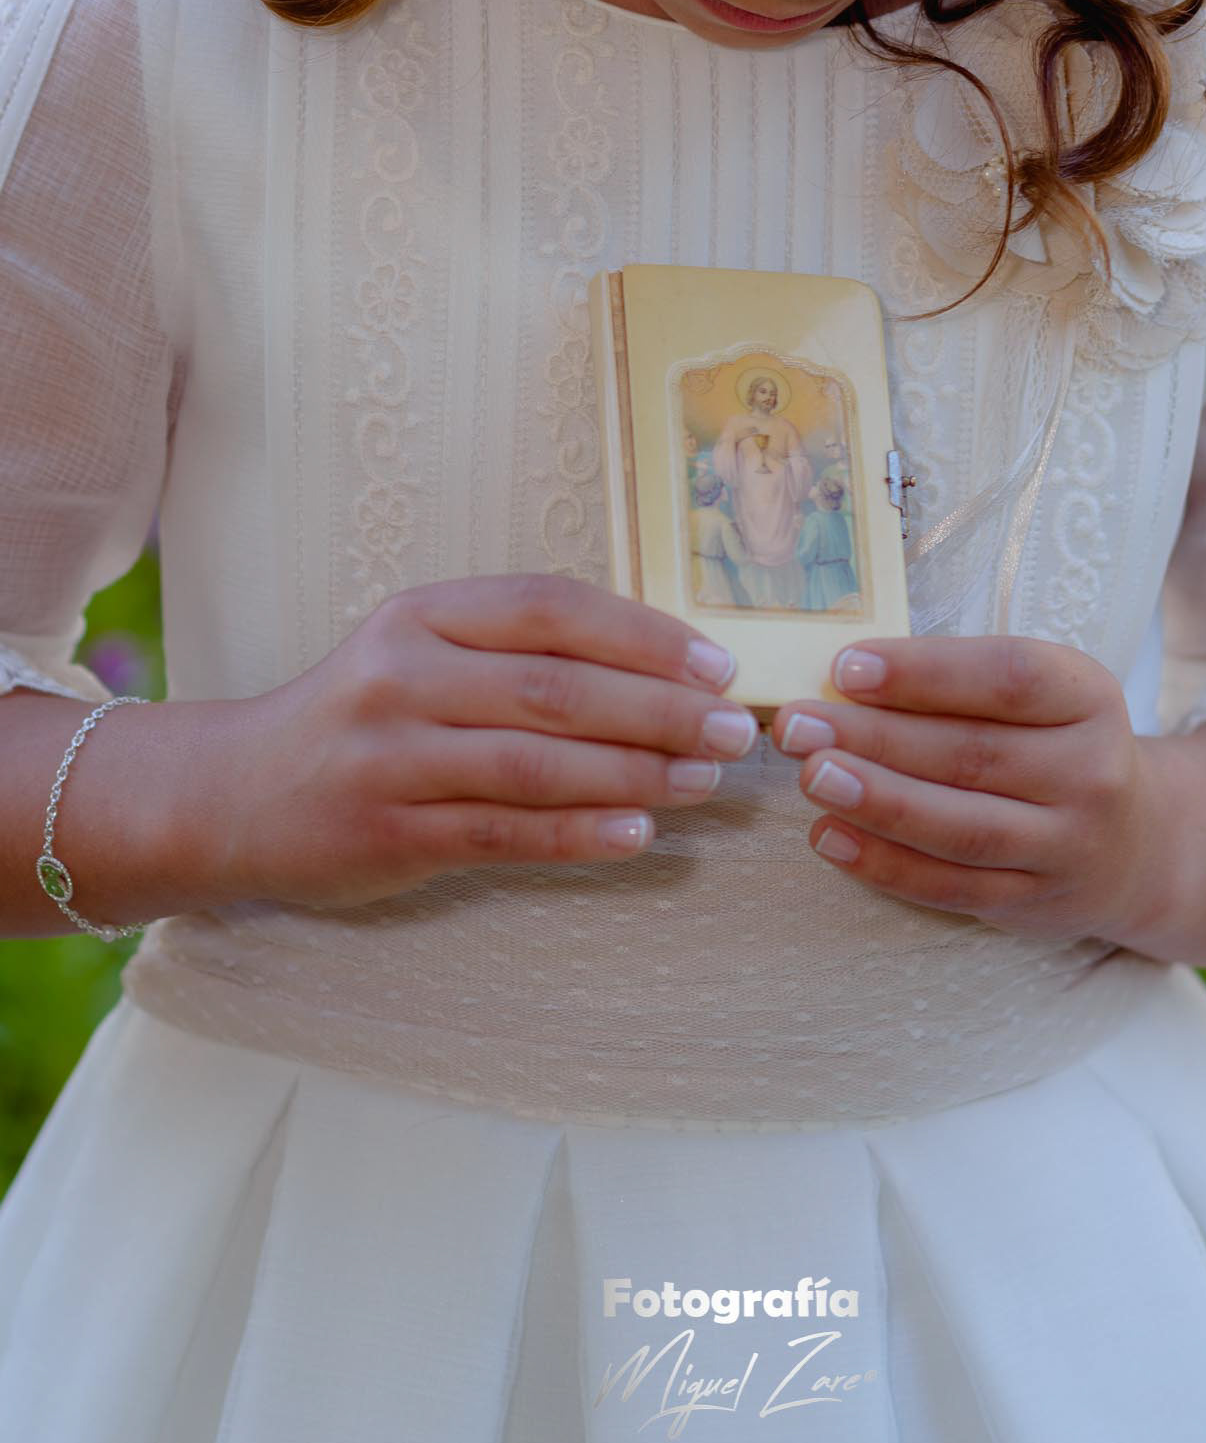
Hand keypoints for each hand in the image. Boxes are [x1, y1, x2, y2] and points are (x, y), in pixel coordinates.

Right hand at [209, 574, 754, 909]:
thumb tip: (662, 668)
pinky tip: (640, 834)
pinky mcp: (388, 832)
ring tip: (705, 780)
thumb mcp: (422, 653)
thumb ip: (518, 651)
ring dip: (636, 772)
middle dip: (661, 707)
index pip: (550, 607)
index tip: (717, 664)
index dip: (643, 633)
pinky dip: (579, 834)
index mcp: (423, 614)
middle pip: (556, 687)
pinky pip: (503, 832)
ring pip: (536, 762)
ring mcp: (392, 756)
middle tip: (735, 728)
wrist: (234, 793)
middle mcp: (404, 676)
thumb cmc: (363, 718)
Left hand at [771, 635, 1172, 946]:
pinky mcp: (1033, 902)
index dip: (925, 672)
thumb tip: (843, 678)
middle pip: (971, 753)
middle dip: (873, 737)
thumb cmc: (1055, 746)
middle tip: (797, 724)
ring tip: (811, 776)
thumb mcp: (1041, 697)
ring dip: (877, 801)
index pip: (1009, 677)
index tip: (847, 666)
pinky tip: (829, 837)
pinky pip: (950, 888)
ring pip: (960, 827)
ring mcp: (1067, 846)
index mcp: (1089, 698)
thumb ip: (959, 683)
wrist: (1136, 845)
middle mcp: (1091, 773)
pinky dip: (884, 865)